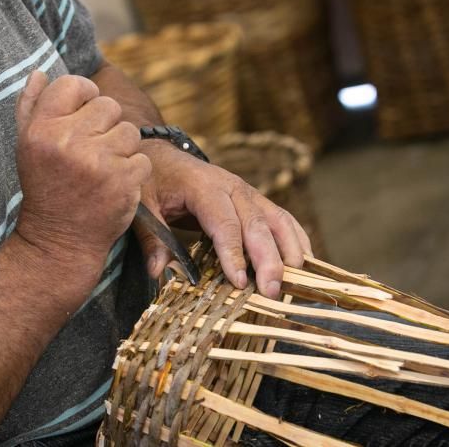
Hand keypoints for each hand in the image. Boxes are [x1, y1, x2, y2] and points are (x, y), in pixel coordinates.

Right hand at [13, 71, 151, 305]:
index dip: (85, 94)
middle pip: (108, 105)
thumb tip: (39, 72)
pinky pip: (143, 159)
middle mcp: (67, 141)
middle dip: (105, 125)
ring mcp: (97, 162)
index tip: (85, 112)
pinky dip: (133, 172)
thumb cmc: (45, 187)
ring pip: (130, 131)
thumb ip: (30, 107)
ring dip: (122, 148)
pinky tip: (114, 185)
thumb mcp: (26, 146)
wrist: (59, 240)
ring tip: (103, 168)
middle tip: (92, 150)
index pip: (74, 84)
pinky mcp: (123, 181)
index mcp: (41, 128)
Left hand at [136, 141, 312, 298]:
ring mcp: (248, 193)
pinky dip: (296, 241)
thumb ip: (151, 236)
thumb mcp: (143, 203)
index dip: (233, 253)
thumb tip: (158, 270)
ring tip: (295, 283)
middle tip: (271, 291)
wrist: (164, 157)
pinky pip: (282, 219)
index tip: (239, 282)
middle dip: (268, 259)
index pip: (224, 222)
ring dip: (290, 252)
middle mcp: (232, 187)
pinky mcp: (255, 201)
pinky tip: (305, 264)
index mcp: (203, 186)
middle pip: (257, 224)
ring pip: (278, 220)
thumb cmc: (154, 180)